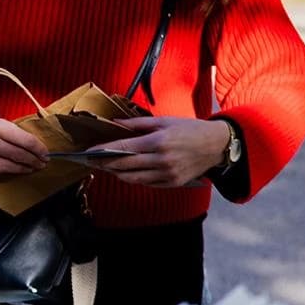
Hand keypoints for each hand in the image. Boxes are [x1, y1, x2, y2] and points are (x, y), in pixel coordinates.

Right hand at [0, 116, 48, 177]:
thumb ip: (13, 133)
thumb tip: (34, 146)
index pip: (27, 141)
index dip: (40, 149)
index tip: (46, 154)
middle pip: (19, 155)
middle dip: (34, 161)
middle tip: (42, 164)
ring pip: (6, 167)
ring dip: (21, 169)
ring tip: (30, 169)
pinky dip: (2, 172)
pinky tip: (10, 170)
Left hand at [94, 117, 229, 186]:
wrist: (217, 144)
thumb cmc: (191, 129)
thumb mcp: (165, 121)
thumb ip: (138, 124)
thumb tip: (116, 124)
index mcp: (159, 141)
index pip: (122, 148)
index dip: (102, 151)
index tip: (88, 152)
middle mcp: (162, 160)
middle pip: (124, 165)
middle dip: (104, 163)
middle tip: (91, 162)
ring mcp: (167, 174)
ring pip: (132, 178)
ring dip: (117, 173)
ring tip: (107, 168)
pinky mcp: (172, 183)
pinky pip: (146, 183)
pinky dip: (134, 178)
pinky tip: (127, 172)